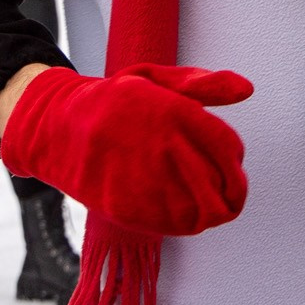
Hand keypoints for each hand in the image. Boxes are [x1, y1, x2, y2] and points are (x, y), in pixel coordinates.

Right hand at [0, 64, 251, 237]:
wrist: (57, 128)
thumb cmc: (116, 101)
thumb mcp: (156, 78)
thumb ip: (204, 85)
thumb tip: (248, 90)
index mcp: (172, 113)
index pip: (227, 148)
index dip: (237, 162)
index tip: (234, 164)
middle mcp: (160, 148)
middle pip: (219, 186)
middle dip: (233, 191)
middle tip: (230, 190)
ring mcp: (142, 181)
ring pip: (200, 212)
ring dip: (212, 208)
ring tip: (208, 199)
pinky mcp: (126, 208)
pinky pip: (174, 226)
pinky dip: (187, 221)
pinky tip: (184, 208)